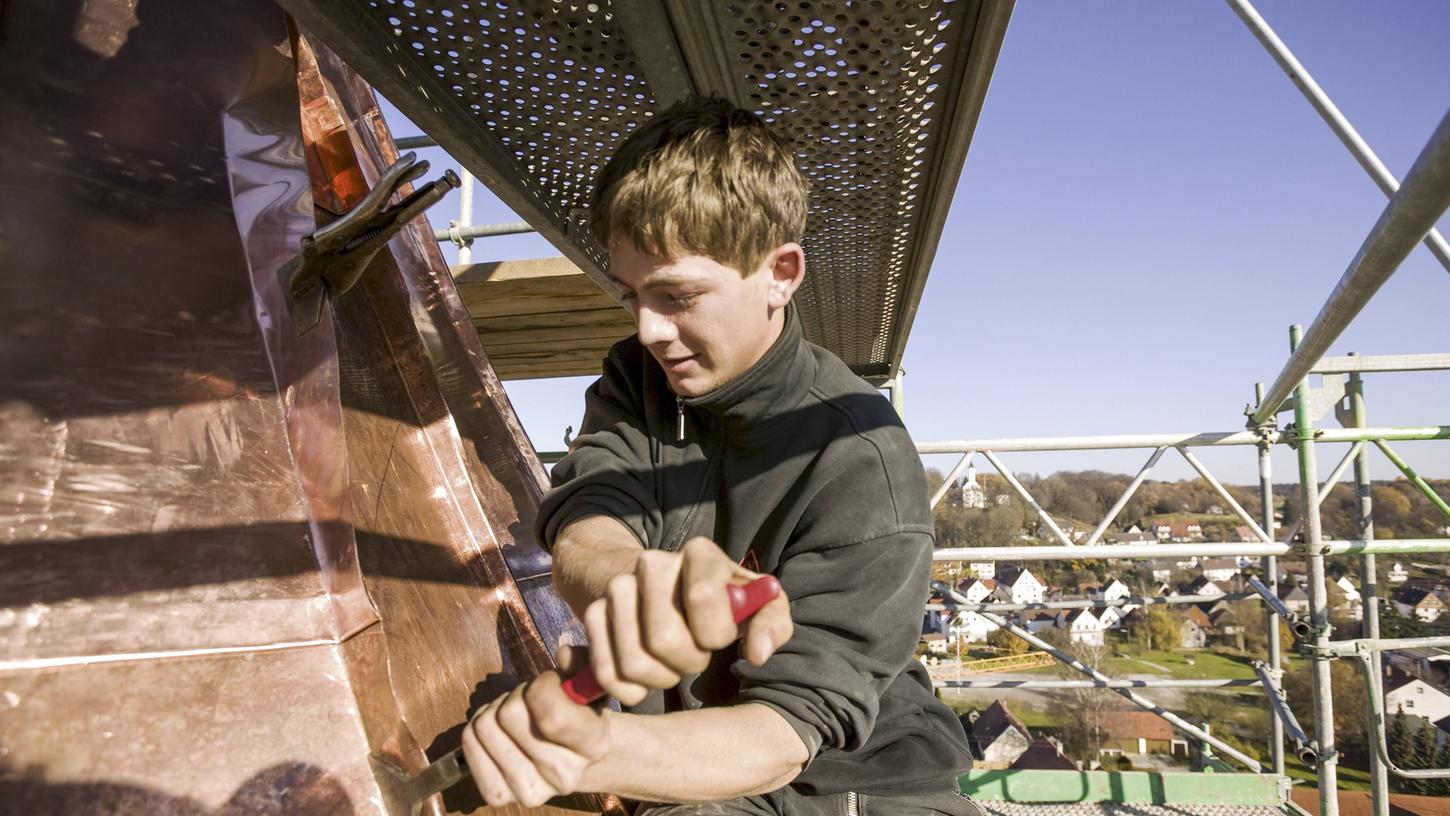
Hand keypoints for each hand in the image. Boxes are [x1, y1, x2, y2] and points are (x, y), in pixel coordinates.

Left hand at [461, 646, 609, 807]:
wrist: (572, 755)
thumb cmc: (579, 711)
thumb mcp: (588, 681)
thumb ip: (581, 662)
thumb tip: (563, 654)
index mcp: (594, 746)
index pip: (551, 716)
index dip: (541, 686)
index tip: (549, 682)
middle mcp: (564, 776)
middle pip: (510, 716)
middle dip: (517, 696)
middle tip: (530, 701)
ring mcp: (531, 791)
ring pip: (485, 727)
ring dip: (495, 710)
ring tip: (516, 715)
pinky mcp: (501, 795)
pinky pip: (469, 747)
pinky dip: (477, 729)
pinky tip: (498, 731)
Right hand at [582, 537, 792, 704]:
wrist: (659, 587)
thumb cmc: (720, 602)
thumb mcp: (756, 605)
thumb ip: (772, 625)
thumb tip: (757, 653)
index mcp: (700, 553)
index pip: (701, 596)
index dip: (714, 634)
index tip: (718, 638)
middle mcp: (653, 562)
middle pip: (663, 640)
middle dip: (686, 663)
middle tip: (694, 654)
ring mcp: (617, 587)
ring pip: (634, 661)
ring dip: (659, 679)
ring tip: (671, 664)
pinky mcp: (593, 613)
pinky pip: (607, 672)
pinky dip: (629, 690)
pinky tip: (645, 679)